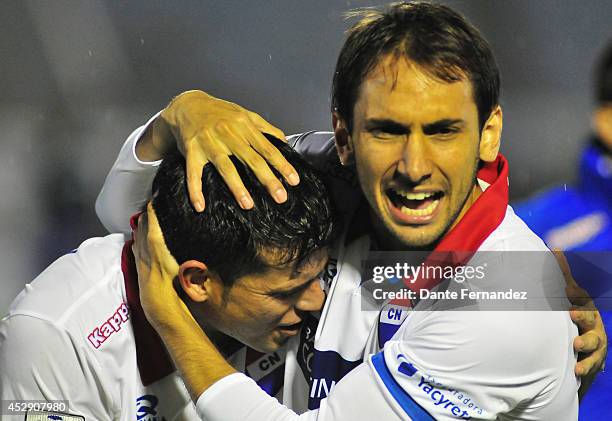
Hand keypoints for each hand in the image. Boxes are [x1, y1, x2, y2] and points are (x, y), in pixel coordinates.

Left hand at [132, 203, 191, 330]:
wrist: (158, 301)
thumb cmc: (173, 282)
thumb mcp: (188, 264)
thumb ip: (196, 256)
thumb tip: (211, 255)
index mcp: (155, 240)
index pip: (152, 214)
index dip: (156, 203)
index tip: (161, 194)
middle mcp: (144, 243)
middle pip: (144, 218)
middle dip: (150, 209)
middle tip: (158, 201)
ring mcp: (139, 251)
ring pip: (138, 229)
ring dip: (144, 221)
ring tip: (151, 214)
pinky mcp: (137, 259)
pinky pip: (136, 240)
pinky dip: (140, 234)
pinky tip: (144, 235)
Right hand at [145, 90, 298, 210]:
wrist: (187, 105)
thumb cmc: (219, 112)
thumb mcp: (244, 114)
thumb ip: (265, 128)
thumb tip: (284, 141)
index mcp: (244, 126)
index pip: (267, 148)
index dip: (282, 165)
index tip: (294, 180)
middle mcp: (228, 133)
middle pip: (251, 159)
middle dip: (268, 179)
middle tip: (281, 197)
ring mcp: (209, 142)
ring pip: (226, 167)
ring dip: (237, 187)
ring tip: (248, 205)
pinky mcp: (191, 151)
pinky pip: (193, 173)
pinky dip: (195, 190)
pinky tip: (200, 206)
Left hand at [554, 250, 607, 397]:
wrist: (582, 344)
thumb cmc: (573, 313)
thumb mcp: (568, 294)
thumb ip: (560, 273)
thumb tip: (554, 247)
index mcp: (583, 304)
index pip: (579, 296)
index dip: (573, 294)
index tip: (565, 292)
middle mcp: (592, 321)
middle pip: (589, 317)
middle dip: (582, 315)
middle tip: (571, 314)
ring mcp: (595, 341)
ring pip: (594, 341)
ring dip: (586, 342)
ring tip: (577, 344)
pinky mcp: (594, 359)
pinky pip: (591, 364)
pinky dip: (584, 366)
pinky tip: (576, 369)